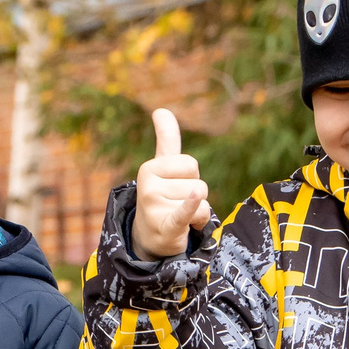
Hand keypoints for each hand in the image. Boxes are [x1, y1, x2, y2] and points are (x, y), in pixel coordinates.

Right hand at [131, 109, 212, 259]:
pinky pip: (183, 212)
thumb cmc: (162, 197)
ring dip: (196, 215)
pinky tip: (193, 197)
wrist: (149, 238)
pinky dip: (190, 208)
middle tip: (176, 207)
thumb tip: (160, 109)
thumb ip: (166, 139)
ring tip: (178, 220)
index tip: (175, 188)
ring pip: (201, 203)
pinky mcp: (164, 226)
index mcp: (149, 168)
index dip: (190, 178)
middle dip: (195, 198)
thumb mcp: (163, 168)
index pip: (190, 164)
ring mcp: (154, 206)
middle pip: (199, 184)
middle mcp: (147, 186)